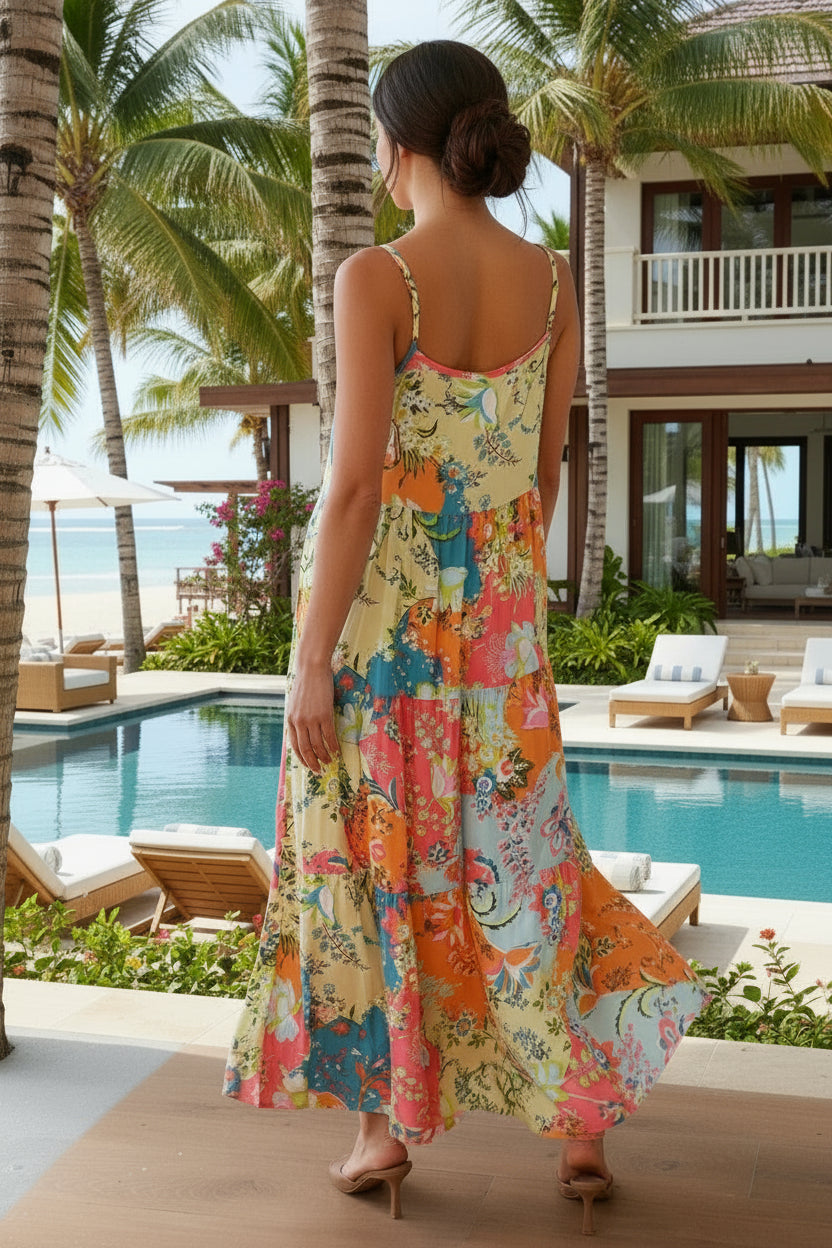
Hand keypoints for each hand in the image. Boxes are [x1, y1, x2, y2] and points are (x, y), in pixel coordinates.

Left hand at [286, 658, 338, 773]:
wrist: (311, 668)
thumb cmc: (305, 683)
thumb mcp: (296, 702)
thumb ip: (298, 717)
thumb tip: (303, 730)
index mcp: (290, 720)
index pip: (294, 745)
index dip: (302, 758)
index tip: (308, 765)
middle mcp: (299, 722)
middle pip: (305, 749)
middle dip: (312, 762)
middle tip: (319, 770)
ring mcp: (311, 719)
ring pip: (318, 745)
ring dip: (324, 756)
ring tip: (329, 761)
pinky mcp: (324, 715)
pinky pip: (329, 736)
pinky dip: (333, 746)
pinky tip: (337, 750)